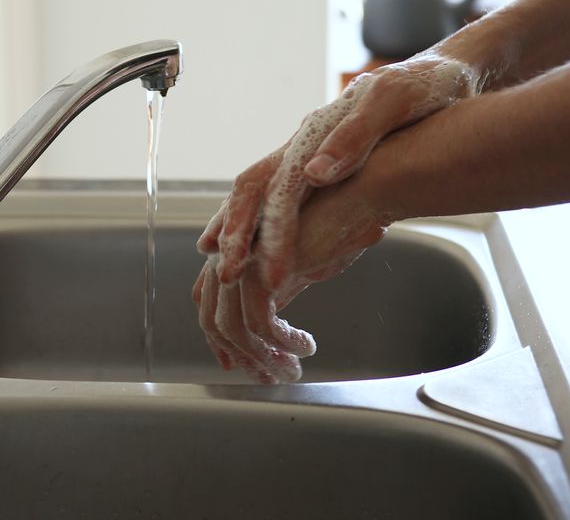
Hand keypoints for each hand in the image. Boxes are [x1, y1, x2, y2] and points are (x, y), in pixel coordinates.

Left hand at [193, 168, 391, 381]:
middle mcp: (230, 251)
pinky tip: (305, 348)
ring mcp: (243, 257)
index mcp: (235, 248)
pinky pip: (260, 321)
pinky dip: (281, 343)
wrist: (362, 190)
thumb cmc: (340, 221)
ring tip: (289, 370)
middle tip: (267, 378)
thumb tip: (270, 328)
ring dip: (262, 357)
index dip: (218, 336)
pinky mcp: (264, 265)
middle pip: (212, 317)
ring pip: (233, 326)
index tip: (237, 363)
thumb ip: (280, 290)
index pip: (208, 299)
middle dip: (239, 355)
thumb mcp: (303, 263)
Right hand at [197, 52, 478, 287]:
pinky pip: (280, 194)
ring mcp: (312, 152)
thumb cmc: (429, 86)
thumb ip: (355, 137)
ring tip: (224, 265)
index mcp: (318, 131)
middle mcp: (306, 143)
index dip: (273, 232)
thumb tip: (312, 175)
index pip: (280, 188)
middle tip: (224, 274)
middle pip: (253, 187)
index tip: (272, 273)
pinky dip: (261, 221)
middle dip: (235, 231)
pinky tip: (261, 244)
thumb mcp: (398, 102)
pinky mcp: (326, 162)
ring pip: (259, 191)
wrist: (449, 72)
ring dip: (238, 228)